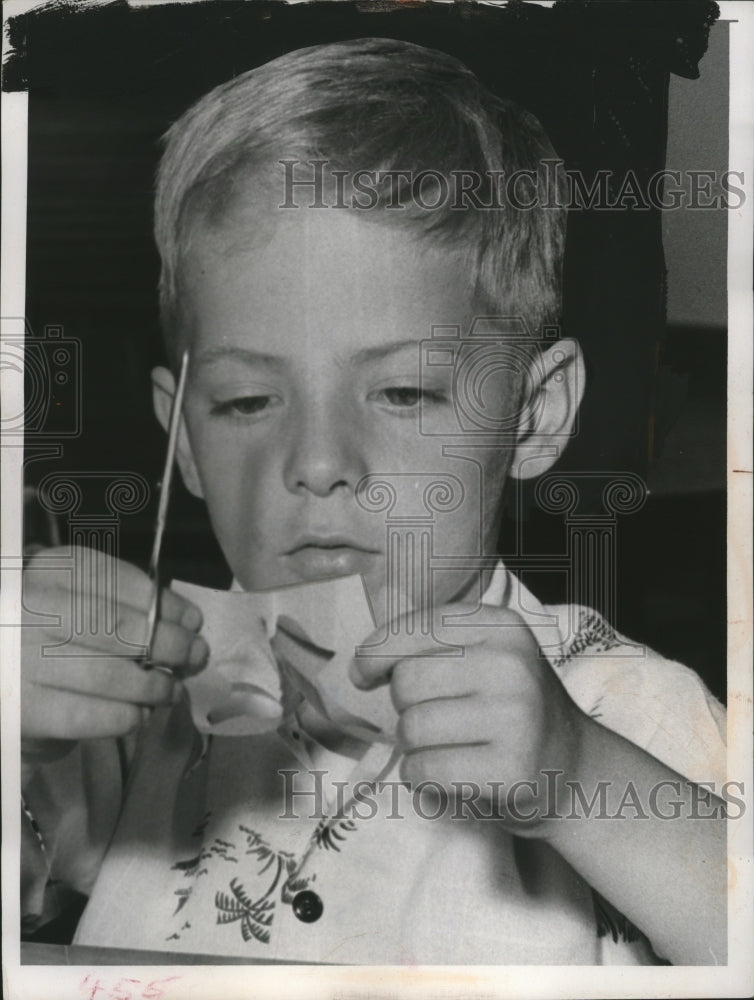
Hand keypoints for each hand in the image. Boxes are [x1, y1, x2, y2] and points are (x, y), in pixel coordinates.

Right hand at [21, 547, 208, 766]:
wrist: (10, 668)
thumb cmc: (58, 629)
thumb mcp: (85, 596)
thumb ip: (131, 602)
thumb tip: (188, 623)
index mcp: (51, 571)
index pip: (116, 581)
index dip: (163, 603)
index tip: (194, 620)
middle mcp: (31, 609)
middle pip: (114, 627)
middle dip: (167, 644)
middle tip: (196, 656)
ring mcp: (22, 658)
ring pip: (104, 675)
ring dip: (152, 686)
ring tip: (173, 690)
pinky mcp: (24, 707)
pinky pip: (85, 717)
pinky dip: (124, 717)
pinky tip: (140, 713)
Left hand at [349, 603, 586, 828]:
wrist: (572, 767)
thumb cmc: (510, 708)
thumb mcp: (485, 656)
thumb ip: (429, 647)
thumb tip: (360, 667)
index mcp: (502, 627)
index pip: (414, 628)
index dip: (375, 653)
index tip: (364, 674)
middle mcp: (511, 664)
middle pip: (406, 681)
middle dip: (404, 707)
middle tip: (432, 720)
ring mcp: (515, 717)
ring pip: (411, 728)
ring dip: (411, 747)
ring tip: (443, 748)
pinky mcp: (511, 768)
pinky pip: (425, 769)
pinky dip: (420, 777)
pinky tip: (446, 775)